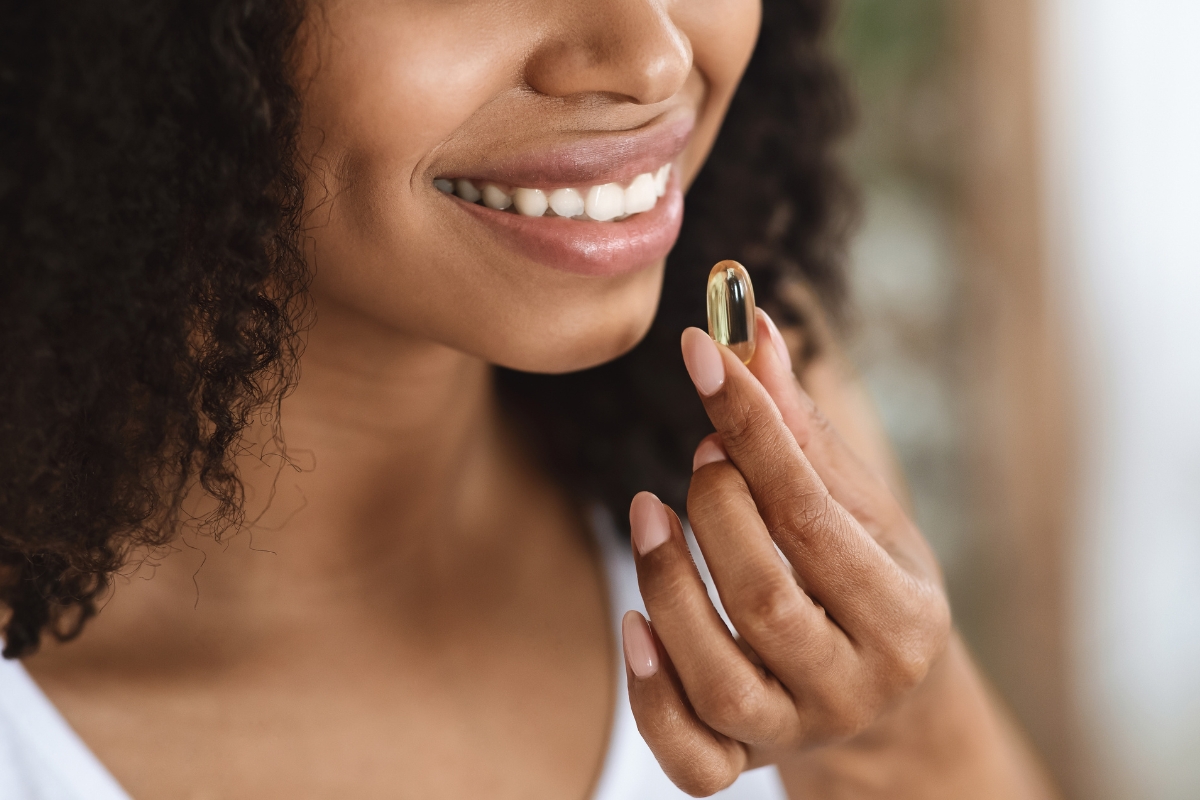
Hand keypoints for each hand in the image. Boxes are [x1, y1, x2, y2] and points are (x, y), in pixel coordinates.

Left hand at [621, 310, 950, 795]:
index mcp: (902, 614)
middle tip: (700, 456)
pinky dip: (650, 695)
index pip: (811, 513)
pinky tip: (633, 625)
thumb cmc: (865, 582)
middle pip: (763, 596)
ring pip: (718, 677)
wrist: (886, 704)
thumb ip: (799, 429)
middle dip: (714, 509)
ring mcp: (799, 733)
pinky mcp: (747, 765)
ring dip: (666, 582)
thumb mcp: (855, 508)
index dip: (751, 426)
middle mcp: (856, 684)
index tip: (700, 351)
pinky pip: (689, 757)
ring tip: (648, 511)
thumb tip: (749, 328)